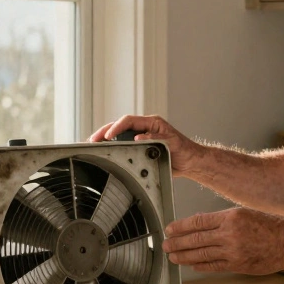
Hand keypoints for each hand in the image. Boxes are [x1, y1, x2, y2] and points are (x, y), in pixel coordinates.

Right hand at [88, 114, 203, 176]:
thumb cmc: (185, 150)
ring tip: (94, 144)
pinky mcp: (140, 148)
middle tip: (93, 139)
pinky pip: (124, 146)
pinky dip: (113, 148)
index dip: (117, 126)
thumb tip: (138, 137)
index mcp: (152, 123)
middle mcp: (144, 129)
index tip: (108, 135)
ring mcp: (141, 138)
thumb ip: (156, 138)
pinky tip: (105, 151)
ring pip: (119, 135)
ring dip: (106, 139)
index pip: (129, 121)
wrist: (190, 163)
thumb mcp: (172, 142)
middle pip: (120, 126)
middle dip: (105, 131)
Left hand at [161, 207, 283, 274]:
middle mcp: (230, 233)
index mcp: (230, 217)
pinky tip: (192, 265)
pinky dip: (200, 265)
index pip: (197, 222)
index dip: (180, 226)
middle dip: (177, 243)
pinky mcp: (238, 265)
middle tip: (164, 245)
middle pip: (196, 239)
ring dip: (184, 256)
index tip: (169, 229)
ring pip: (202, 254)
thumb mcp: (244, 214)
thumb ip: (222, 221)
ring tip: (173, 256)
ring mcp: (233, 251)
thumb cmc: (269, 225)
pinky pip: (214, 266)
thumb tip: (199, 225)